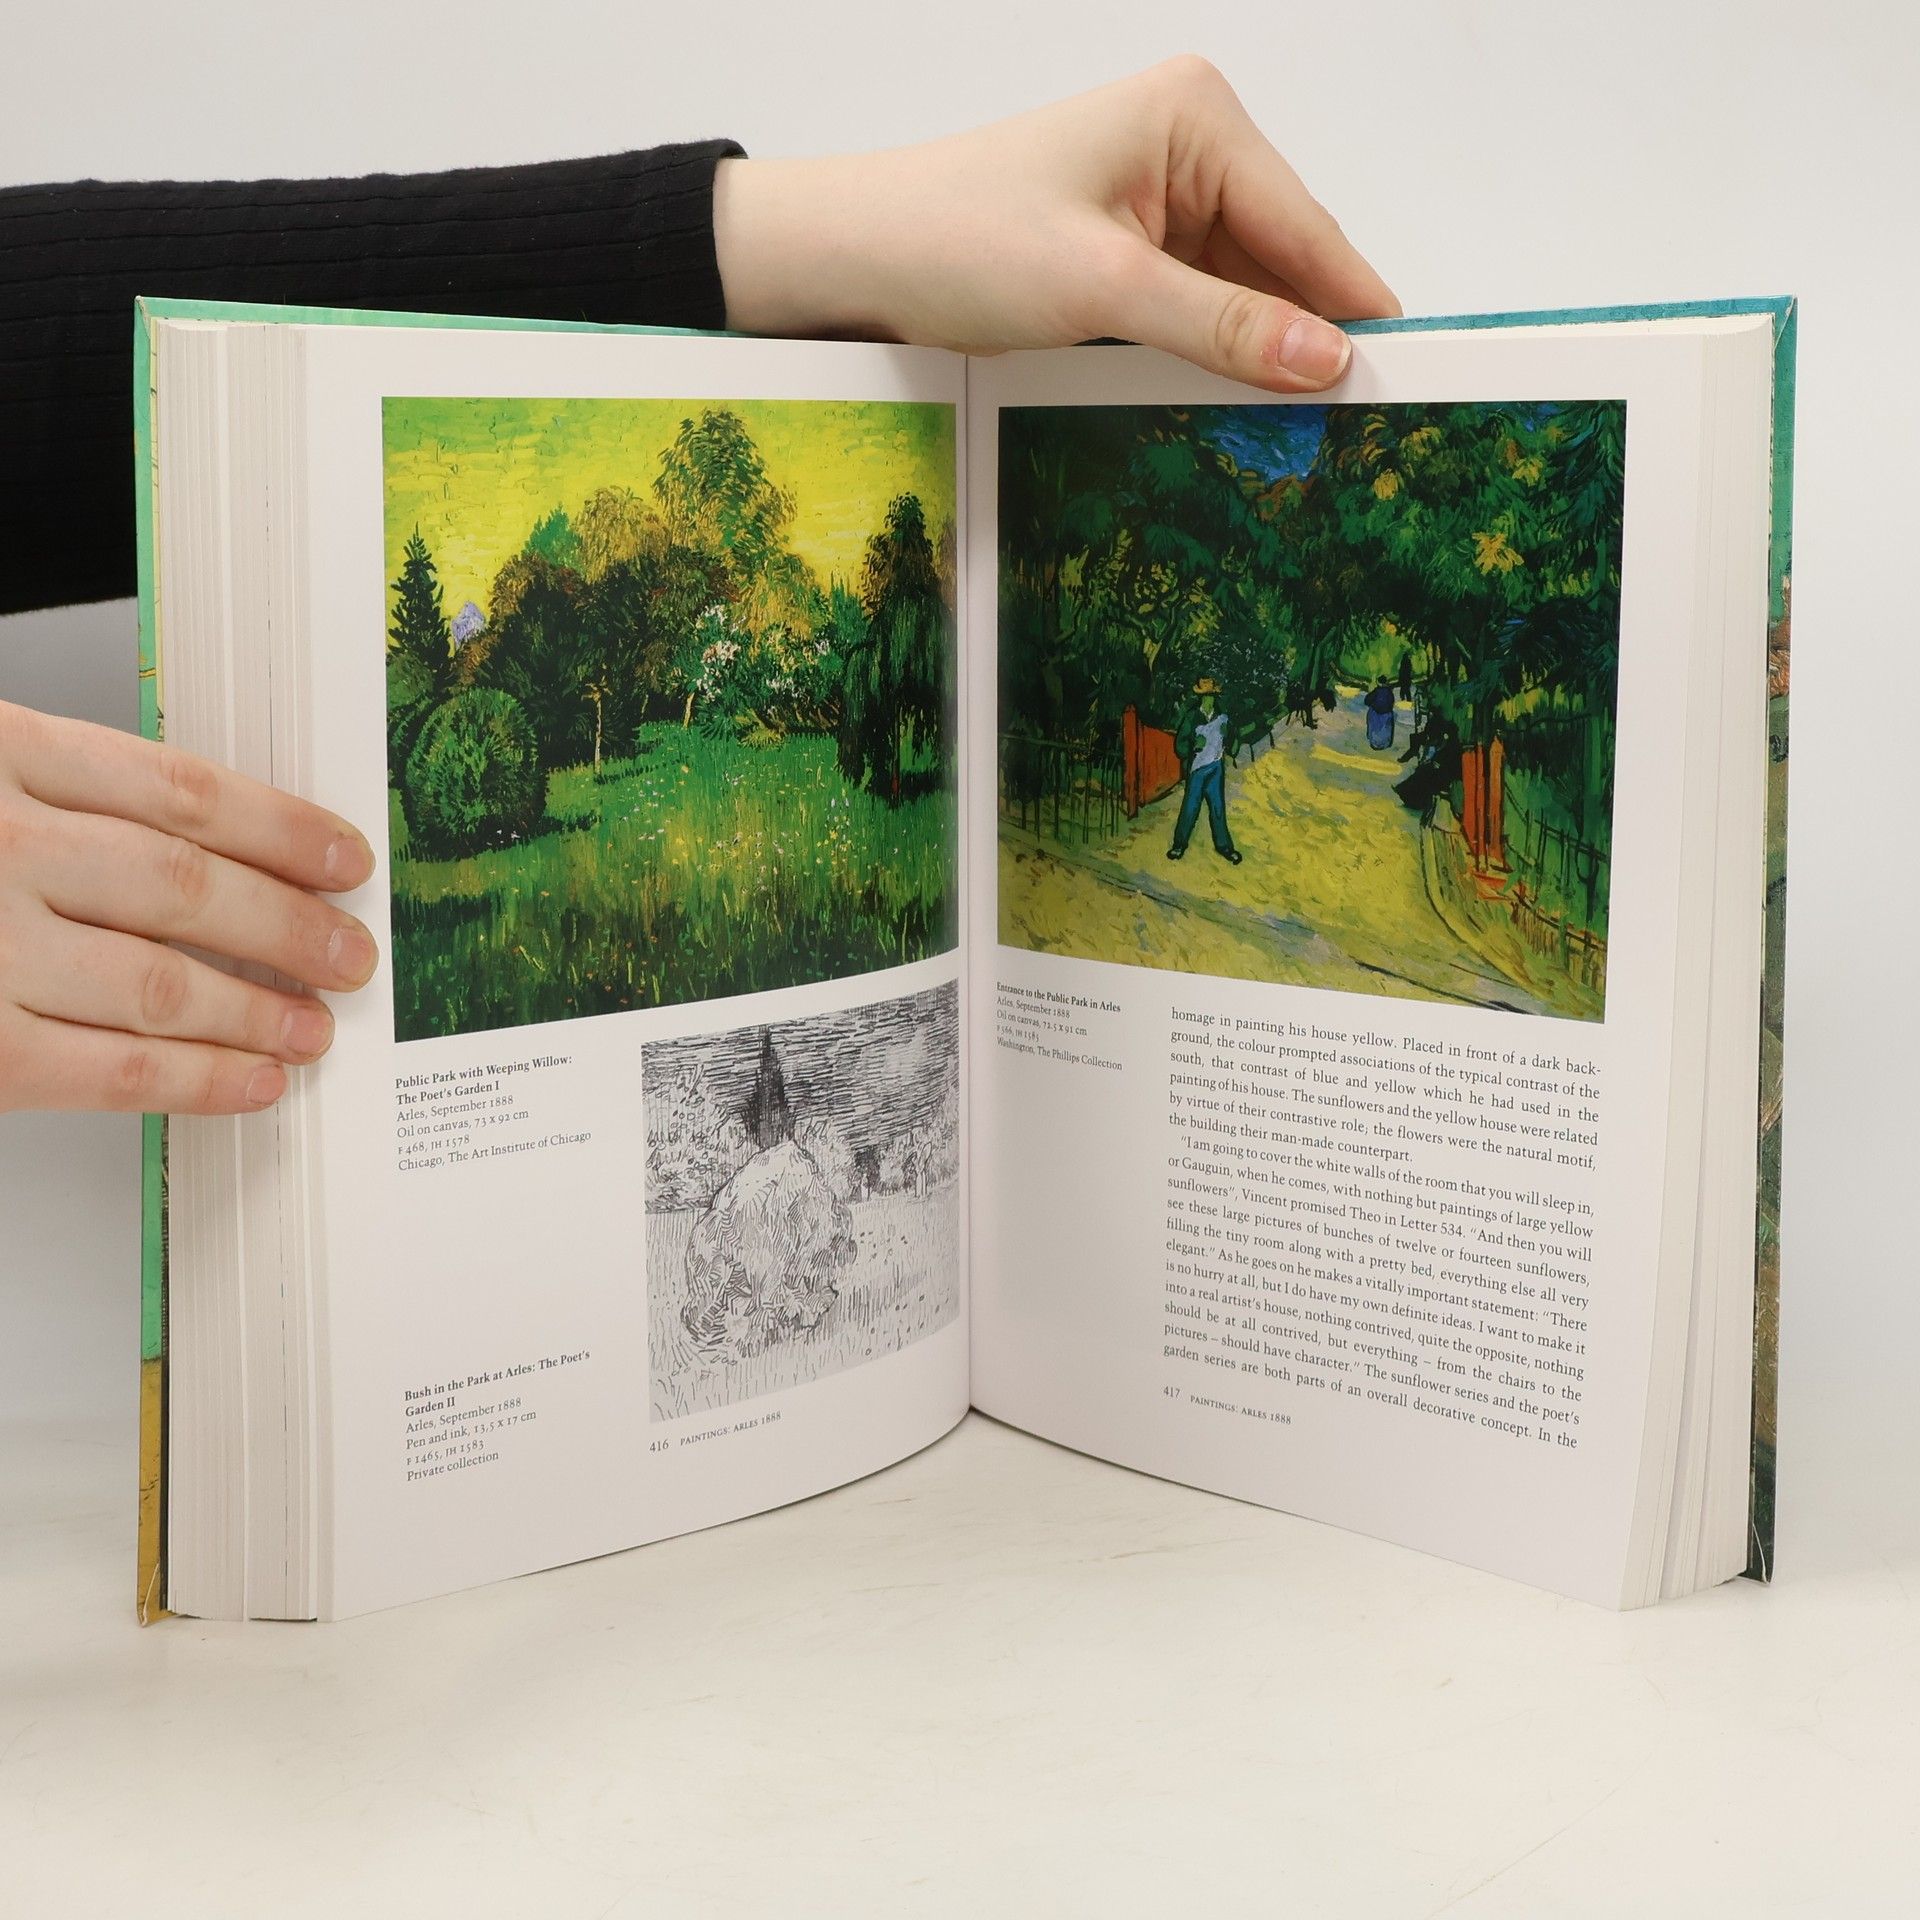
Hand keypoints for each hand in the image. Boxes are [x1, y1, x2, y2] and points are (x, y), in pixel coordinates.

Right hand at [0, 700, 376, 1114]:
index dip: (282, 830)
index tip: (345, 858)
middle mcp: (1, 845)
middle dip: (290, 927)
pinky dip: (198, 1079)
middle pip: (187, 884)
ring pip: (163, 983)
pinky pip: (111, 1070)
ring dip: (258, 1012)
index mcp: (5, 757)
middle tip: (352, 955)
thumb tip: (206, 846)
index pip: (179, 791)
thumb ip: (63, 800)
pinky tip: (251, 1079)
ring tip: (314, 1028)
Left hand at [713, 56, 1398, 391]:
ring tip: (1301, 439)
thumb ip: (1222, 325)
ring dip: (1259, 360)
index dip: (1355, 311)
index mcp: (1197, 119)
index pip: (1306, 228)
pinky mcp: (1130, 253)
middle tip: (1356, 435)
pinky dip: (1214, 359)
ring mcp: (1160, 201)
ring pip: (1244, 296)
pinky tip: (1235, 413)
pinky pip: (1198, 312)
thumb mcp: (1103, 290)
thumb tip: (1326, 361)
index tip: (1408, 381)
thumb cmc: (958, 240)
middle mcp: (1190, 148)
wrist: (856, 258)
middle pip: (1283, 263)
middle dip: (1307, 342)